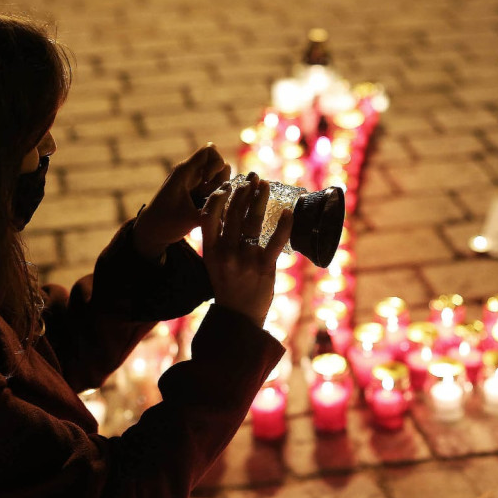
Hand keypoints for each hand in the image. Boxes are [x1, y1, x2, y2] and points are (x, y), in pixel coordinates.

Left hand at [133, 143, 231, 260]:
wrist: (150, 232)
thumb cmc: (165, 224)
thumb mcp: (191, 218)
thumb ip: (213, 208)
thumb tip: (235, 202)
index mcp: (185, 172)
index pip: (210, 150)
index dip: (216, 164)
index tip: (207, 183)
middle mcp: (191, 173)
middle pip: (219, 163)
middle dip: (221, 180)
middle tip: (208, 197)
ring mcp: (195, 183)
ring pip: (219, 177)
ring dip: (220, 190)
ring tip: (207, 204)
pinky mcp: (196, 193)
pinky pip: (214, 188)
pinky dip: (216, 197)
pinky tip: (207, 210)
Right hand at [200, 173, 293, 326]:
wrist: (238, 319)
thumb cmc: (228, 288)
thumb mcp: (215, 264)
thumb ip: (219, 242)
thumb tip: (229, 214)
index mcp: (210, 251)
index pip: (209, 216)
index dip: (218, 197)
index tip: (228, 184)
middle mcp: (225, 252)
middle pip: (233, 214)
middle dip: (243, 192)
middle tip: (252, 177)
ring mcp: (244, 260)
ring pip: (252, 222)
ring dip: (259, 200)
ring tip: (264, 185)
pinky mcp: (263, 267)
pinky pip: (275, 242)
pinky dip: (283, 226)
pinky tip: (288, 212)